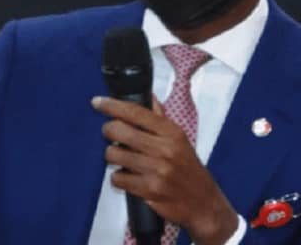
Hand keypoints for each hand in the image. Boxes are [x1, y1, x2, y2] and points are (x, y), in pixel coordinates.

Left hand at [92, 96, 238, 244]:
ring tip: (122, 158)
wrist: (203, 203)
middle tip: (111, 134)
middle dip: (108, 131)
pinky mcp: (149, 191)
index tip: (98, 102)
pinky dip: (118, 177)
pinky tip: (127, 177)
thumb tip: (149, 97)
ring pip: (114, 154)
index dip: (112, 105)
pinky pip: (118, 178)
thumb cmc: (189, 169)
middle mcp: (165, 150)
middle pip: (120, 131)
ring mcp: (157, 171)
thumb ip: (161, 119)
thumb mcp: (180, 140)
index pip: (136, 112)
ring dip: (113, 156)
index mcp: (172, 133)